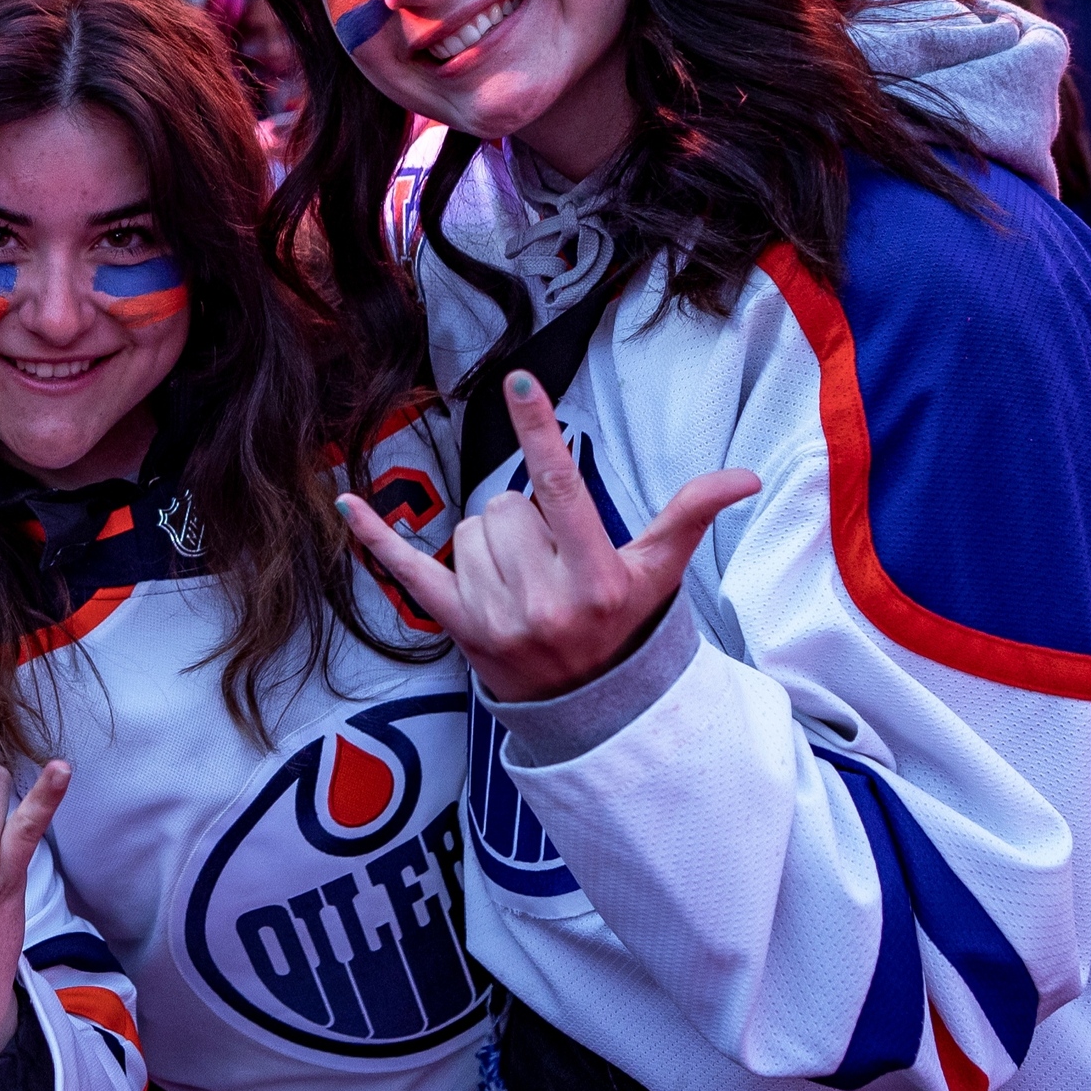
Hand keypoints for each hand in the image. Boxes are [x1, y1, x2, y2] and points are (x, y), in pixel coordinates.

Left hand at [336, 371, 758, 703]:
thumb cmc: (625, 626)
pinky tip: (347, 504)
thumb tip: (743, 477)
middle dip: (523, 520)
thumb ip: (690, 516)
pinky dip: (376, 538)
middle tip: (550, 559)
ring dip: (491, 544)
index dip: (540, 432)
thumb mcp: (659, 573)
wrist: (591, 709)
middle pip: (505, 508)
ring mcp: (496, 618)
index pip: (562, 489)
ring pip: (468, 533)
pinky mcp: (457, 630)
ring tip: (523, 580)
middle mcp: (545, 599)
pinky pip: (406, 571)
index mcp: (596, 578)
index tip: (520, 382)